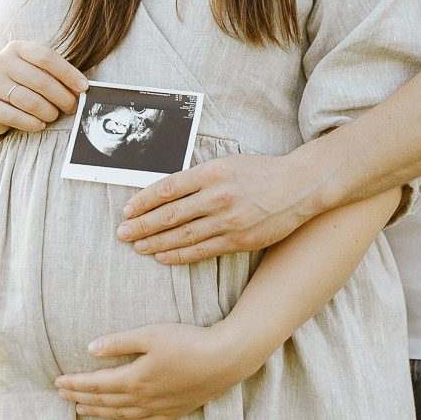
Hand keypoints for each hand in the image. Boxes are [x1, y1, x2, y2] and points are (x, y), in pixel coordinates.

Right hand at [0, 40, 88, 138]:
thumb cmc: (20, 86)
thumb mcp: (35, 73)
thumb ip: (54, 75)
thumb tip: (82, 87)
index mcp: (16, 48)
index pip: (46, 56)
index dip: (68, 72)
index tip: (83, 87)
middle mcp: (1, 62)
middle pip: (41, 80)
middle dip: (62, 97)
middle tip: (72, 107)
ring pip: (30, 101)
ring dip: (49, 112)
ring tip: (54, 116)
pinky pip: (15, 117)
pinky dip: (33, 123)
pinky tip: (39, 124)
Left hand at [54, 322, 242, 419]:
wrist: (223, 360)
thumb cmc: (187, 341)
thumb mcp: (151, 334)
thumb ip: (120, 342)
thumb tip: (91, 348)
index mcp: (134, 378)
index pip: (97, 383)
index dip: (76, 383)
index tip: (57, 382)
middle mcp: (142, 398)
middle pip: (104, 400)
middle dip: (80, 396)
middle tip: (61, 395)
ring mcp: (158, 408)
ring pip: (120, 413)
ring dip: (98, 411)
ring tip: (81, 409)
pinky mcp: (174, 411)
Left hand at [115, 152, 315, 263]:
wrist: (298, 186)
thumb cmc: (261, 172)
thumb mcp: (227, 163)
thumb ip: (199, 177)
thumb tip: (167, 192)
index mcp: (212, 172)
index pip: (167, 188)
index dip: (143, 201)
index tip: (127, 210)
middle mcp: (217, 196)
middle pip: (170, 214)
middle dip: (142, 225)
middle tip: (122, 233)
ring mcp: (228, 220)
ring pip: (182, 235)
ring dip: (155, 243)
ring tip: (137, 247)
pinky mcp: (238, 240)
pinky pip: (201, 251)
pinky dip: (179, 255)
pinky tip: (163, 256)